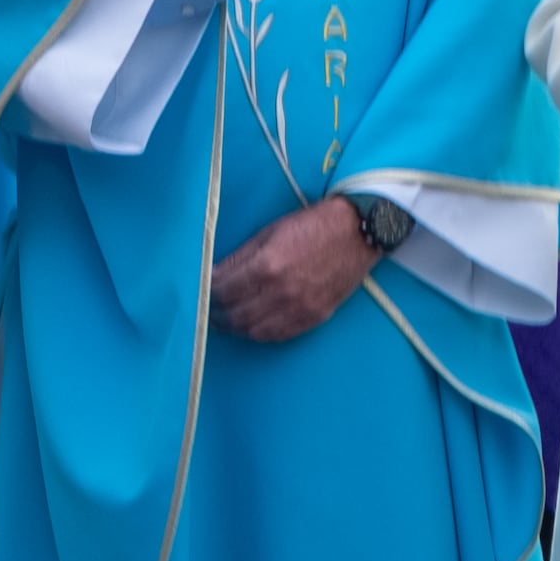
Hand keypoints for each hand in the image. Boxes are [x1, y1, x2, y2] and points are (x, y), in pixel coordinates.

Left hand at [209, 195, 370, 342]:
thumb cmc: (313, 225)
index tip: (200, 290)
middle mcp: (280, 292)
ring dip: (235, 328)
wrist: (358, 232)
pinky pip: (279, 335)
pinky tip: (251, 326)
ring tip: (225, 320)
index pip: (223, 290)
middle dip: (216, 314)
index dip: (207, 292)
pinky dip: (259, 334)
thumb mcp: (270, 231)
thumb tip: (216, 273)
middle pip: (235, 315)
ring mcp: (299, 308)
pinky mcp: (314, 317)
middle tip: (207, 310)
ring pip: (254, 331)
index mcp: (266, 266)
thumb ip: (241, 257)